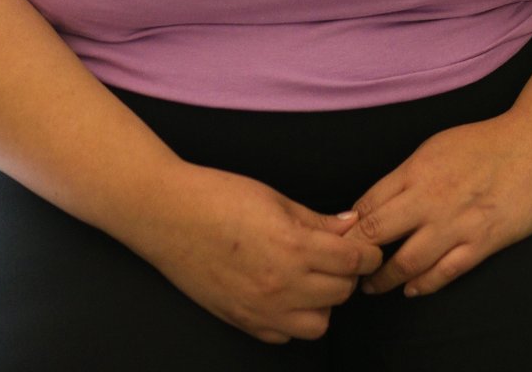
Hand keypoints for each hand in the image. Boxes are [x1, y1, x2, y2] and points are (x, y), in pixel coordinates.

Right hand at [123, 163, 382, 343]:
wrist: (164, 214)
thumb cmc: (217, 196)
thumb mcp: (275, 198)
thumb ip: (316, 220)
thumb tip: (350, 227)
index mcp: (293, 247)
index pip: (354, 262)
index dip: (367, 253)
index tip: (366, 247)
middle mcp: (280, 285)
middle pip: (342, 293)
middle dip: (347, 274)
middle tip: (337, 256)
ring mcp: (259, 309)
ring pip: (318, 324)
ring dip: (323, 302)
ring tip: (311, 279)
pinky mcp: (241, 320)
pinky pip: (284, 335)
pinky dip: (292, 319)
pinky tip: (284, 294)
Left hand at [349, 115, 531, 298]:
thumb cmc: (486, 142)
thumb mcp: (436, 146)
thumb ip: (407, 175)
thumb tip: (376, 202)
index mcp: (416, 170)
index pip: (367, 205)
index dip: (348, 229)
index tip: (337, 243)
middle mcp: (430, 198)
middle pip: (377, 233)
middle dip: (355, 257)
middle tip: (345, 271)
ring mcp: (456, 223)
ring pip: (407, 261)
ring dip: (385, 279)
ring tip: (372, 287)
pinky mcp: (482, 242)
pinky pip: (445, 271)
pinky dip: (424, 285)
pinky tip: (412, 290)